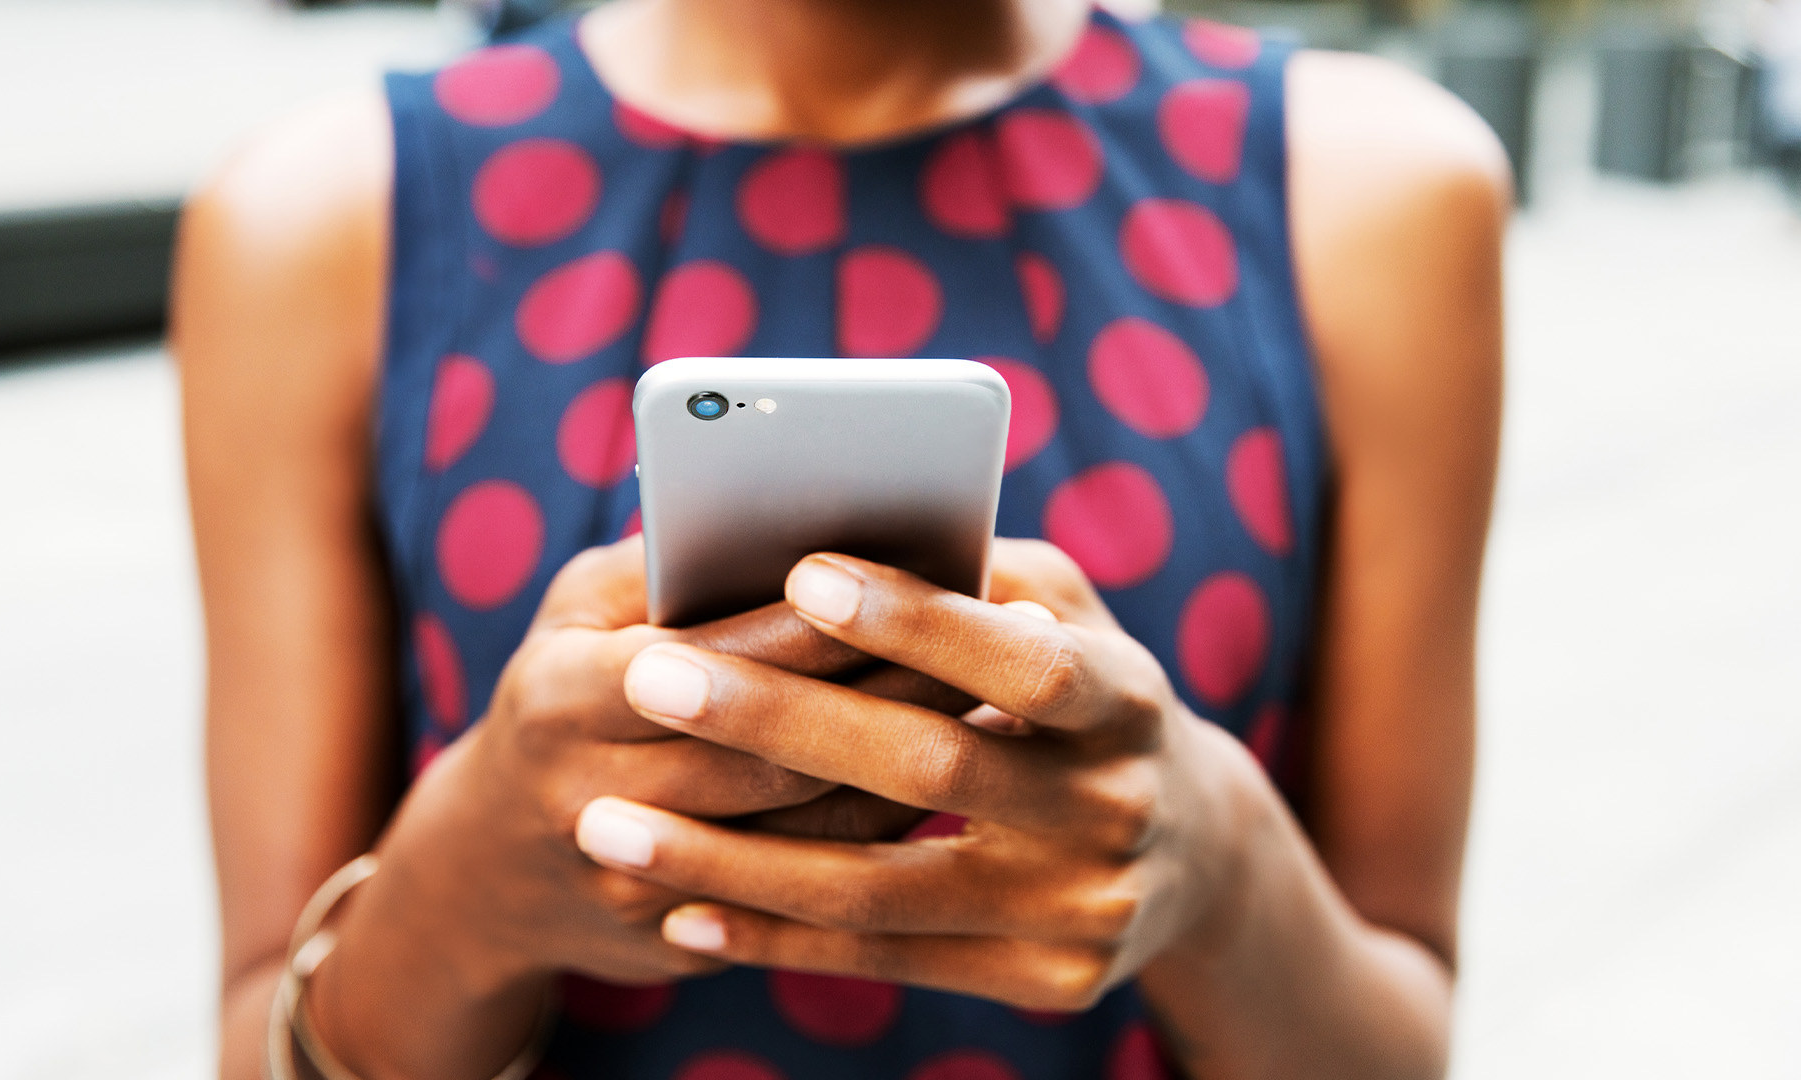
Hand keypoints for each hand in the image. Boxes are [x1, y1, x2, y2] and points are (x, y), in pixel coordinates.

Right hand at [308, 536, 963, 1079]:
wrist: (488, 873)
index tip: (919, 577)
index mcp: (560, 699)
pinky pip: (805, 887)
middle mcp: (588, 799)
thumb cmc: (557, 697)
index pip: (713, 658)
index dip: (819, 624)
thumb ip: (667, 566)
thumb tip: (785, 514)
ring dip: (910, 766)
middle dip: (892, 692)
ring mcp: (635, 885)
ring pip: (804, 828)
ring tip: (1000, 701)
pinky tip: (955, 779)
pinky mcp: (682, 940)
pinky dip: (884, 829)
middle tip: (1000, 639)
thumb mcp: (577, 615)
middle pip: (774, 752)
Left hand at [573, 540, 1259, 1010]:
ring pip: (880, 888)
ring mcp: (1085, 909)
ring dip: (731, 862)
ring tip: (610, 827)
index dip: (915, 621)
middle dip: (778, 722)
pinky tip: (677, 909)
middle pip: (932, 769)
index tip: (799, 572)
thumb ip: (973, 575)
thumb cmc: (1082, 695)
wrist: (1191, 854)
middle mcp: (1120, 809)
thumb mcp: (1065, 615)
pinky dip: (772, 938)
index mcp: (1130, 698)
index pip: (1022, 659)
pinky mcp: (1046, 981)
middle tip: (647, 679)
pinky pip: (883, 960)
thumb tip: (825, 532)